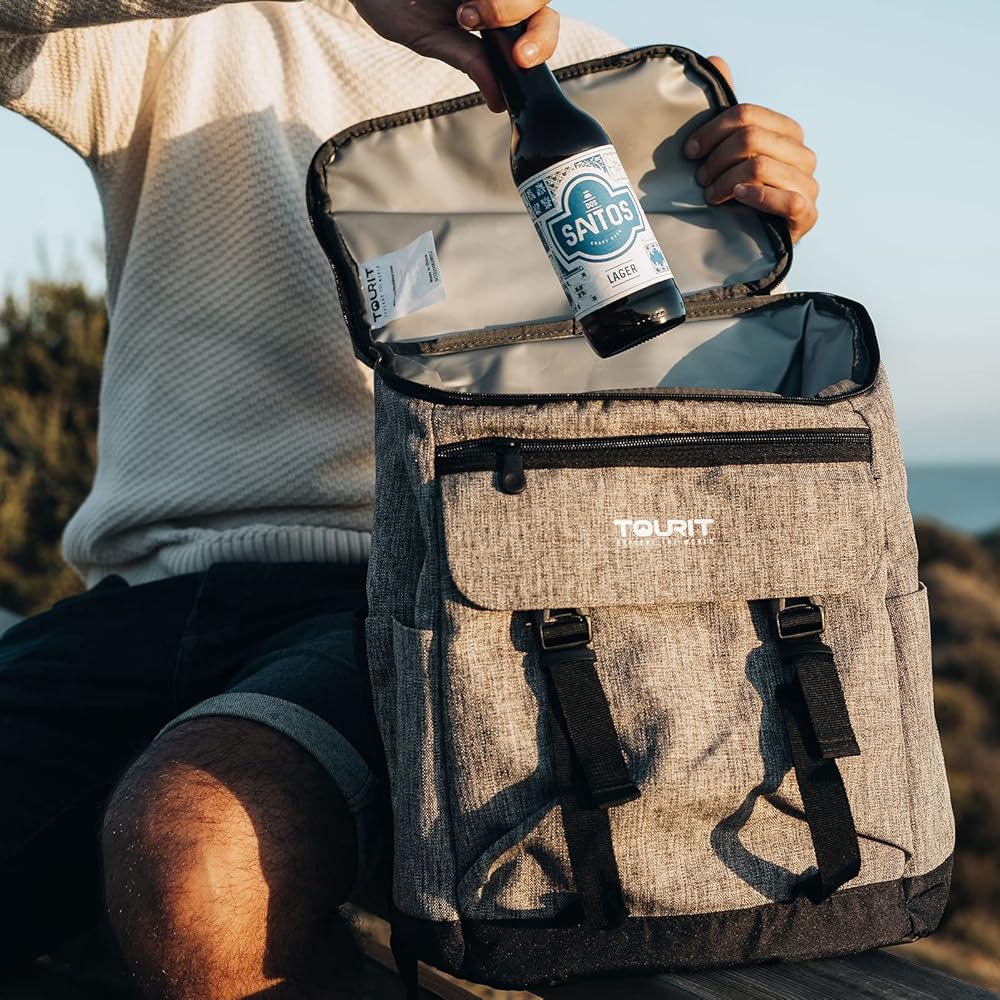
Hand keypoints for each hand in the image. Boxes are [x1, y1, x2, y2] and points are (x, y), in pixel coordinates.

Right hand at [349, 0, 558, 111]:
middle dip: (536, 30)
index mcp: (494, 13)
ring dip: (510, 5)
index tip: (519, 60)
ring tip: (468, 14)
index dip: (540, 44)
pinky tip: (470, 1)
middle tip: (509, 45)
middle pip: (542, 4)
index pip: (537, 28)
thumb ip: (468, 60)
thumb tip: (500, 100)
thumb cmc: (392, 0)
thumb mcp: (431, 36)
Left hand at [684, 56, 818, 242]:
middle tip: (700, 180)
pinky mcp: (807, 215)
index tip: (690, 152)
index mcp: (787, 132)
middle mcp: (802, 155)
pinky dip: (757, 197)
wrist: (749, 243)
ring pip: (759, 167)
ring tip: (712, 195)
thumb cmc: (736, 194)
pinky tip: (737, 198)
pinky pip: (787, 199)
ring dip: (725, 182)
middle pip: (750, 139)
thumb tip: (717, 61)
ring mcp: (808, 185)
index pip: (747, 116)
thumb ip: (726, 112)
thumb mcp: (728, 154)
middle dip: (716, 160)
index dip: (712, 130)